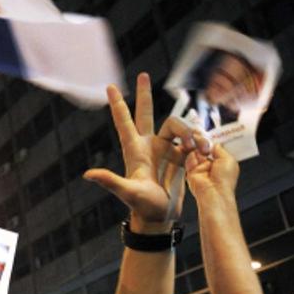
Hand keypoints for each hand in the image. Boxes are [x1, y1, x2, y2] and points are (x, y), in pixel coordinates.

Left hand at [83, 75, 190, 229]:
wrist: (160, 218)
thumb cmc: (142, 206)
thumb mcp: (127, 192)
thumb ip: (110, 181)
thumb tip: (88, 174)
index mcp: (135, 150)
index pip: (124, 122)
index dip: (118, 104)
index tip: (110, 86)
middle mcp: (149, 146)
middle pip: (147, 114)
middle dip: (145, 95)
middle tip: (143, 75)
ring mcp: (165, 150)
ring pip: (177, 126)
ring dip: (189, 131)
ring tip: (199, 146)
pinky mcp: (179, 158)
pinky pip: (190, 141)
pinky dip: (198, 142)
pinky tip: (205, 151)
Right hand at [184, 136, 239, 202]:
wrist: (214, 192)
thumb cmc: (224, 180)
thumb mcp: (228, 158)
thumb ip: (219, 148)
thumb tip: (213, 142)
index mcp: (222, 162)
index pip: (214, 148)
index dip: (211, 141)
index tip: (208, 134)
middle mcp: (210, 164)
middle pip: (203, 148)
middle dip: (202, 142)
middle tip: (202, 137)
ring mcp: (200, 167)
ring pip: (195, 151)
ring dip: (197, 148)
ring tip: (199, 148)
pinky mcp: (191, 170)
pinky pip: (189, 158)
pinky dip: (191, 156)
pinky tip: (195, 156)